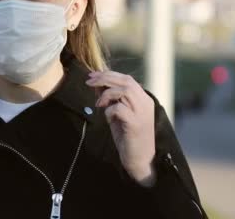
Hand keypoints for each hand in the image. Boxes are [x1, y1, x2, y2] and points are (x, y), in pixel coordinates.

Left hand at [86, 71, 155, 186]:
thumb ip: (111, 99)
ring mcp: (142, 113)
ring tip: (99, 105)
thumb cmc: (128, 137)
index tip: (92, 76)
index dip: (108, 74)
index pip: (127, 78)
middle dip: (104, 78)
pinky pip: (119, 108)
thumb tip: (97, 84)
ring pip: (124, 91)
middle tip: (89, 82)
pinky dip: (109, 111)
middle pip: (125, 81)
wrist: (139, 160)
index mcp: (143, 99)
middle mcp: (145, 103)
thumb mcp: (118, 114)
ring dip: (107, 94)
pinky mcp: (136, 124)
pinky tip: (108, 119)